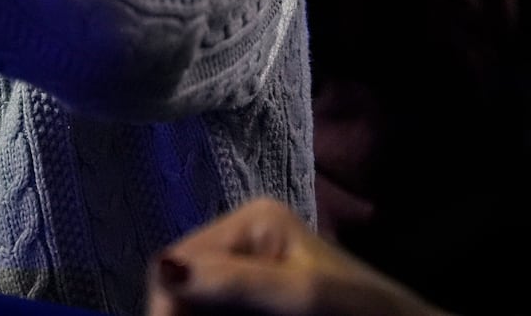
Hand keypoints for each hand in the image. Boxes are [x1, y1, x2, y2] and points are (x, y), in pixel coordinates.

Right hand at [147, 198, 450, 315]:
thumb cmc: (366, 313)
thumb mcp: (302, 297)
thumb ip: (234, 282)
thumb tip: (164, 268)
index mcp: (253, 222)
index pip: (179, 258)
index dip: (164, 305)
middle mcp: (246, 241)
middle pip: (183, 284)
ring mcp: (254, 274)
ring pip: (198, 305)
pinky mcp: (261, 303)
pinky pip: (219, 314)